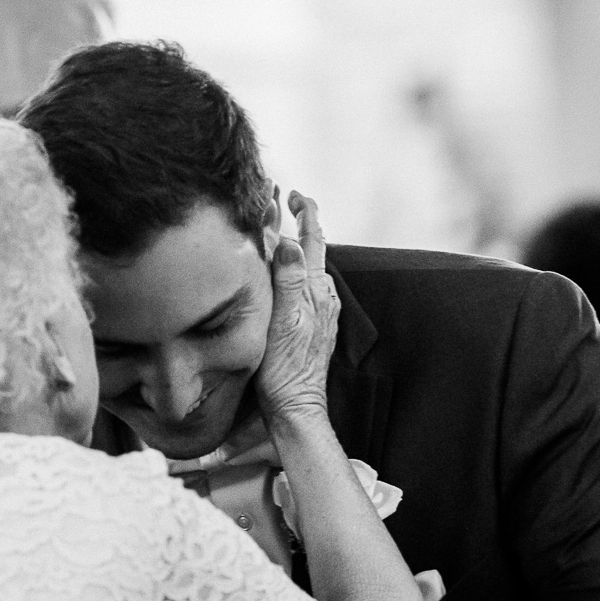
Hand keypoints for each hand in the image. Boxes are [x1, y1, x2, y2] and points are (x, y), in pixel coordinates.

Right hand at [257, 190, 339, 424]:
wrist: (295, 405)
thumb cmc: (285, 368)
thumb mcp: (283, 320)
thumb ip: (289, 279)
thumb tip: (290, 242)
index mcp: (315, 289)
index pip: (313, 239)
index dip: (306, 212)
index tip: (294, 195)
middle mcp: (323, 297)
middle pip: (312, 251)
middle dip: (298, 226)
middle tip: (279, 207)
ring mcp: (321, 312)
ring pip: (308, 269)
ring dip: (294, 250)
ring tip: (275, 237)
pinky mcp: (315, 326)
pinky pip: (305, 288)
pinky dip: (293, 273)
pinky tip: (281, 279)